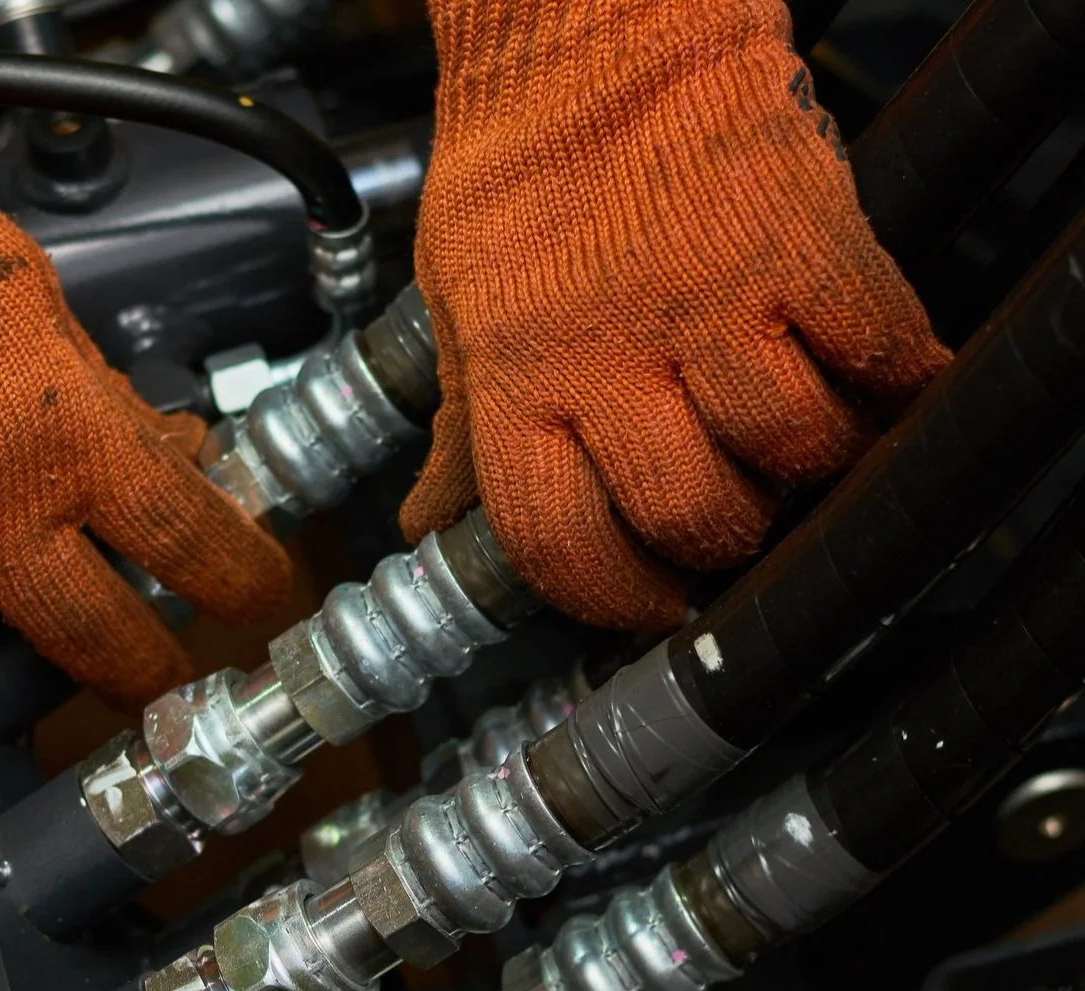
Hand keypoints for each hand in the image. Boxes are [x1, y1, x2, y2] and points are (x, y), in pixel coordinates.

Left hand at [400, 0, 948, 629]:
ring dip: (811, 467)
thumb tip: (430, 529)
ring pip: (794, 451)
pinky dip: (892, 383)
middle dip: (722, 545)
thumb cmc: (520, 168)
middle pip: (694, 518)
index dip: (614, 599)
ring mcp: (713, 300)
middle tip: (730, 521)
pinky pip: (875, 356)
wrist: (591, 35)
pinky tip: (871, 380)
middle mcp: (612, 352)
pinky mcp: (802, 245)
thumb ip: (465, 428)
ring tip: (793, 442)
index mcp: (516, 378)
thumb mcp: (457, 306)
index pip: (561, 545)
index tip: (647, 603)